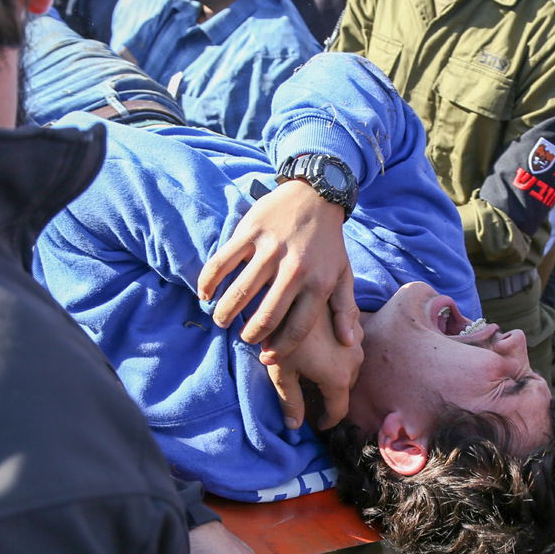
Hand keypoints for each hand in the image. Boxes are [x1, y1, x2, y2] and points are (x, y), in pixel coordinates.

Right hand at [198, 179, 358, 354]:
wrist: (316, 194)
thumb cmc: (329, 242)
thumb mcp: (343, 273)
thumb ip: (345, 309)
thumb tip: (349, 343)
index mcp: (318, 283)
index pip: (298, 327)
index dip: (280, 348)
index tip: (267, 359)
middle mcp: (294, 268)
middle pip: (267, 315)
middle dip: (251, 335)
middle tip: (244, 339)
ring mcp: (270, 249)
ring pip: (241, 291)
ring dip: (226, 312)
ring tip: (221, 321)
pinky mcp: (250, 232)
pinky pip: (223, 262)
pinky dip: (209, 282)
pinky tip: (206, 294)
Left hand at [261, 302, 363, 429]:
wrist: (292, 288)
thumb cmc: (281, 332)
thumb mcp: (281, 371)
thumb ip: (291, 402)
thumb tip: (294, 427)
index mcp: (339, 378)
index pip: (339, 411)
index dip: (327, 421)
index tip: (315, 423)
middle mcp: (356, 360)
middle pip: (346, 388)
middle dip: (330, 397)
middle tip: (310, 397)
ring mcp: (358, 338)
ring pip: (351, 366)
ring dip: (336, 374)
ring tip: (314, 371)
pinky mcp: (354, 321)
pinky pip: (351, 346)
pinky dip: (340, 353)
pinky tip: (321, 347)